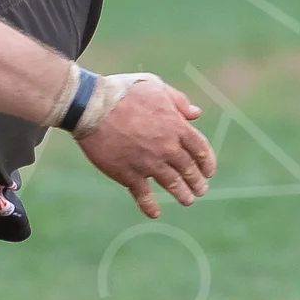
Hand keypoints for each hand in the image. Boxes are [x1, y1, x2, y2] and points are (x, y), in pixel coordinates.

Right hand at [74, 74, 215, 218]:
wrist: (91, 106)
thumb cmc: (122, 92)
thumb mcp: (154, 86)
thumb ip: (178, 100)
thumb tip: (196, 114)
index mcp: (176, 126)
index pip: (201, 149)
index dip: (207, 162)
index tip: (209, 171)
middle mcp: (167, 148)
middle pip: (189, 170)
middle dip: (197, 182)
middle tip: (200, 190)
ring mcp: (148, 163)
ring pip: (172, 184)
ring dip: (182, 195)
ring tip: (187, 200)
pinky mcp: (128, 173)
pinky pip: (143, 195)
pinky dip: (150, 206)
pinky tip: (154, 213)